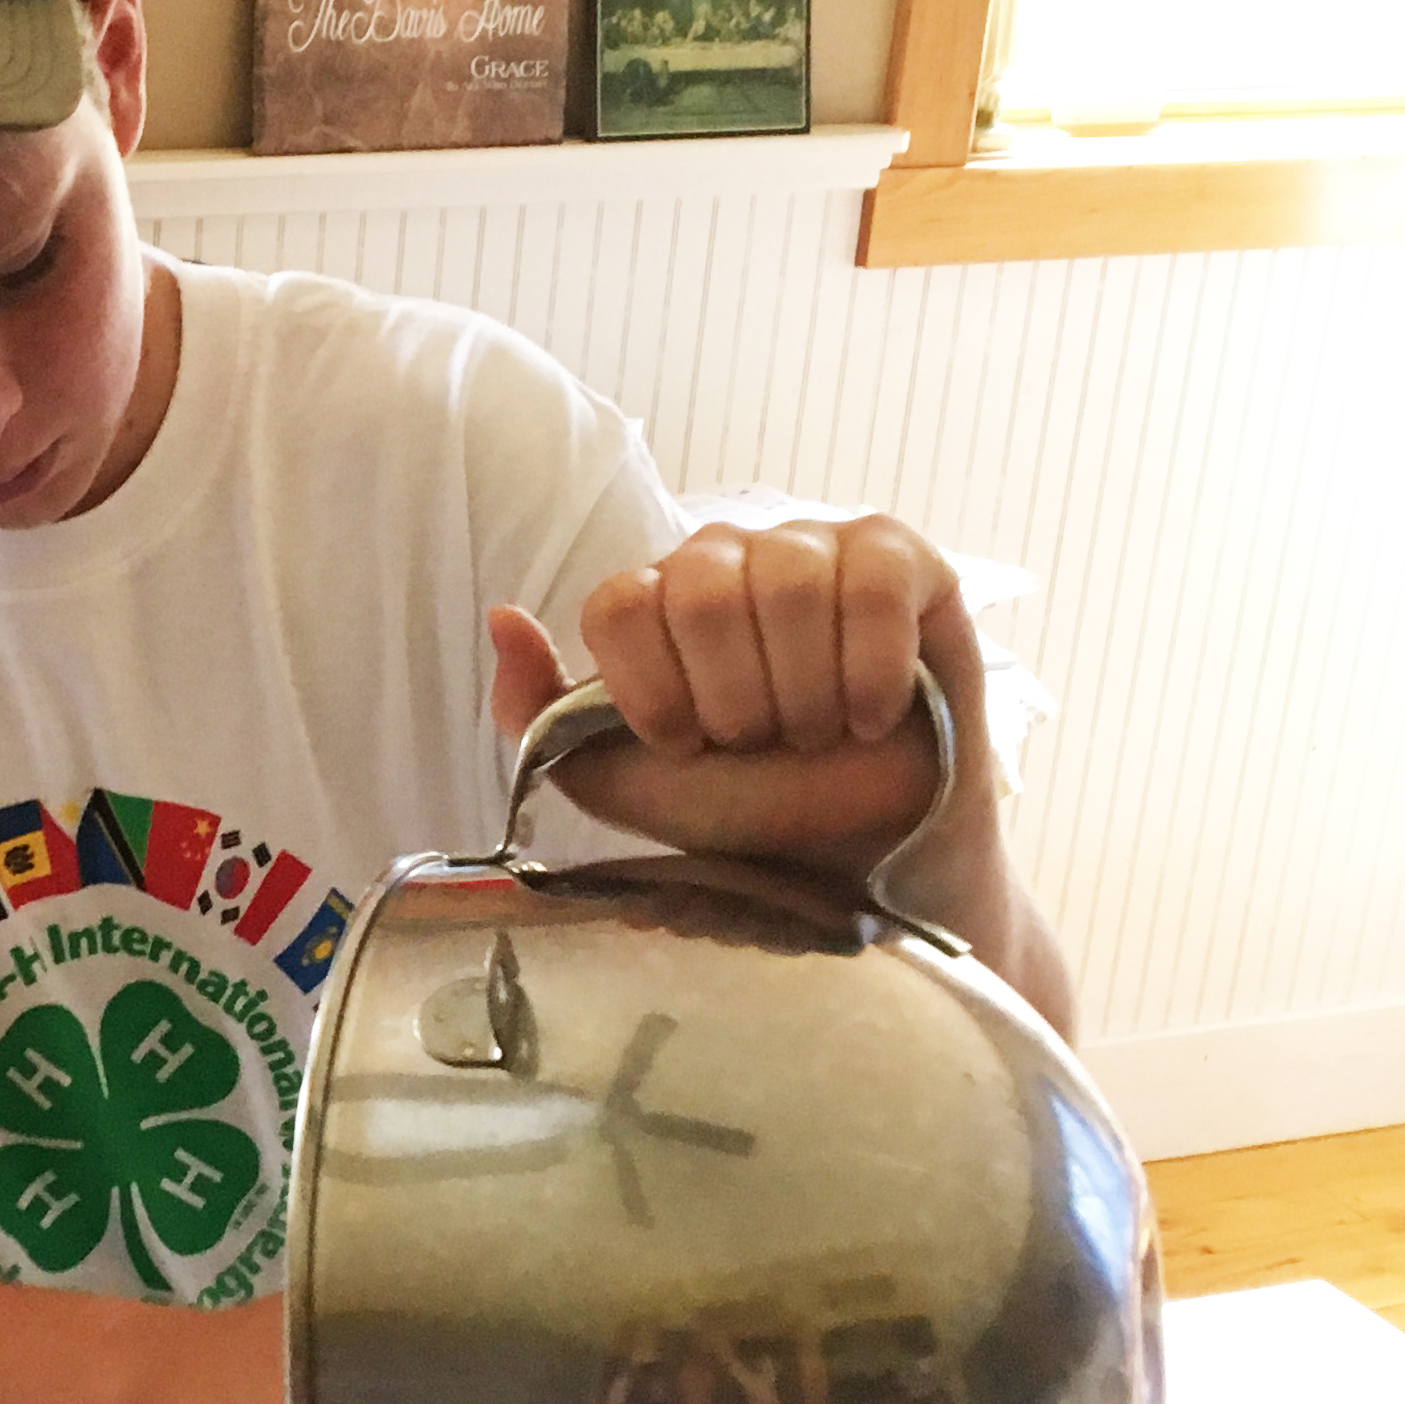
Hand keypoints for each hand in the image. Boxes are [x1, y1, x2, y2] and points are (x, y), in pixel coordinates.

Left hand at [488, 513, 990, 876]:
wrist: (857, 853)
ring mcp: (812, 549)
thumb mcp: (614, 779)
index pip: (620, 603)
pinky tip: (871, 718)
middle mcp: (726, 560)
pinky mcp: (901, 561)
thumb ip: (535, 713)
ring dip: (804, 694)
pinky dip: (870, 670)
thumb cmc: (737, 809)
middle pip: (702, 590)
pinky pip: (872, 583)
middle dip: (734, 699)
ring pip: (788, 584)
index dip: (652, 689)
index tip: (686, 745)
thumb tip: (503, 617)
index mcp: (653, 602)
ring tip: (816, 735)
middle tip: (760, 744)